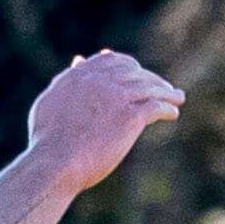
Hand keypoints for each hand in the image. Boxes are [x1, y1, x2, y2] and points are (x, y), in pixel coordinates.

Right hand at [25, 49, 186, 190]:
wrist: (55, 162)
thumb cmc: (48, 141)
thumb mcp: (51, 102)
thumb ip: (66, 81)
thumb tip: (77, 62)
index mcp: (78, 77)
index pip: (109, 61)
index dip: (126, 65)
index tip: (136, 70)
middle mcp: (98, 81)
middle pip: (133, 72)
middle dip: (150, 78)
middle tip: (162, 87)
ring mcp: (116, 97)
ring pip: (149, 87)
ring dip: (166, 92)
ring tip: (177, 98)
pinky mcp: (130, 117)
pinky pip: (155, 106)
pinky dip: (167, 108)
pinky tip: (173, 113)